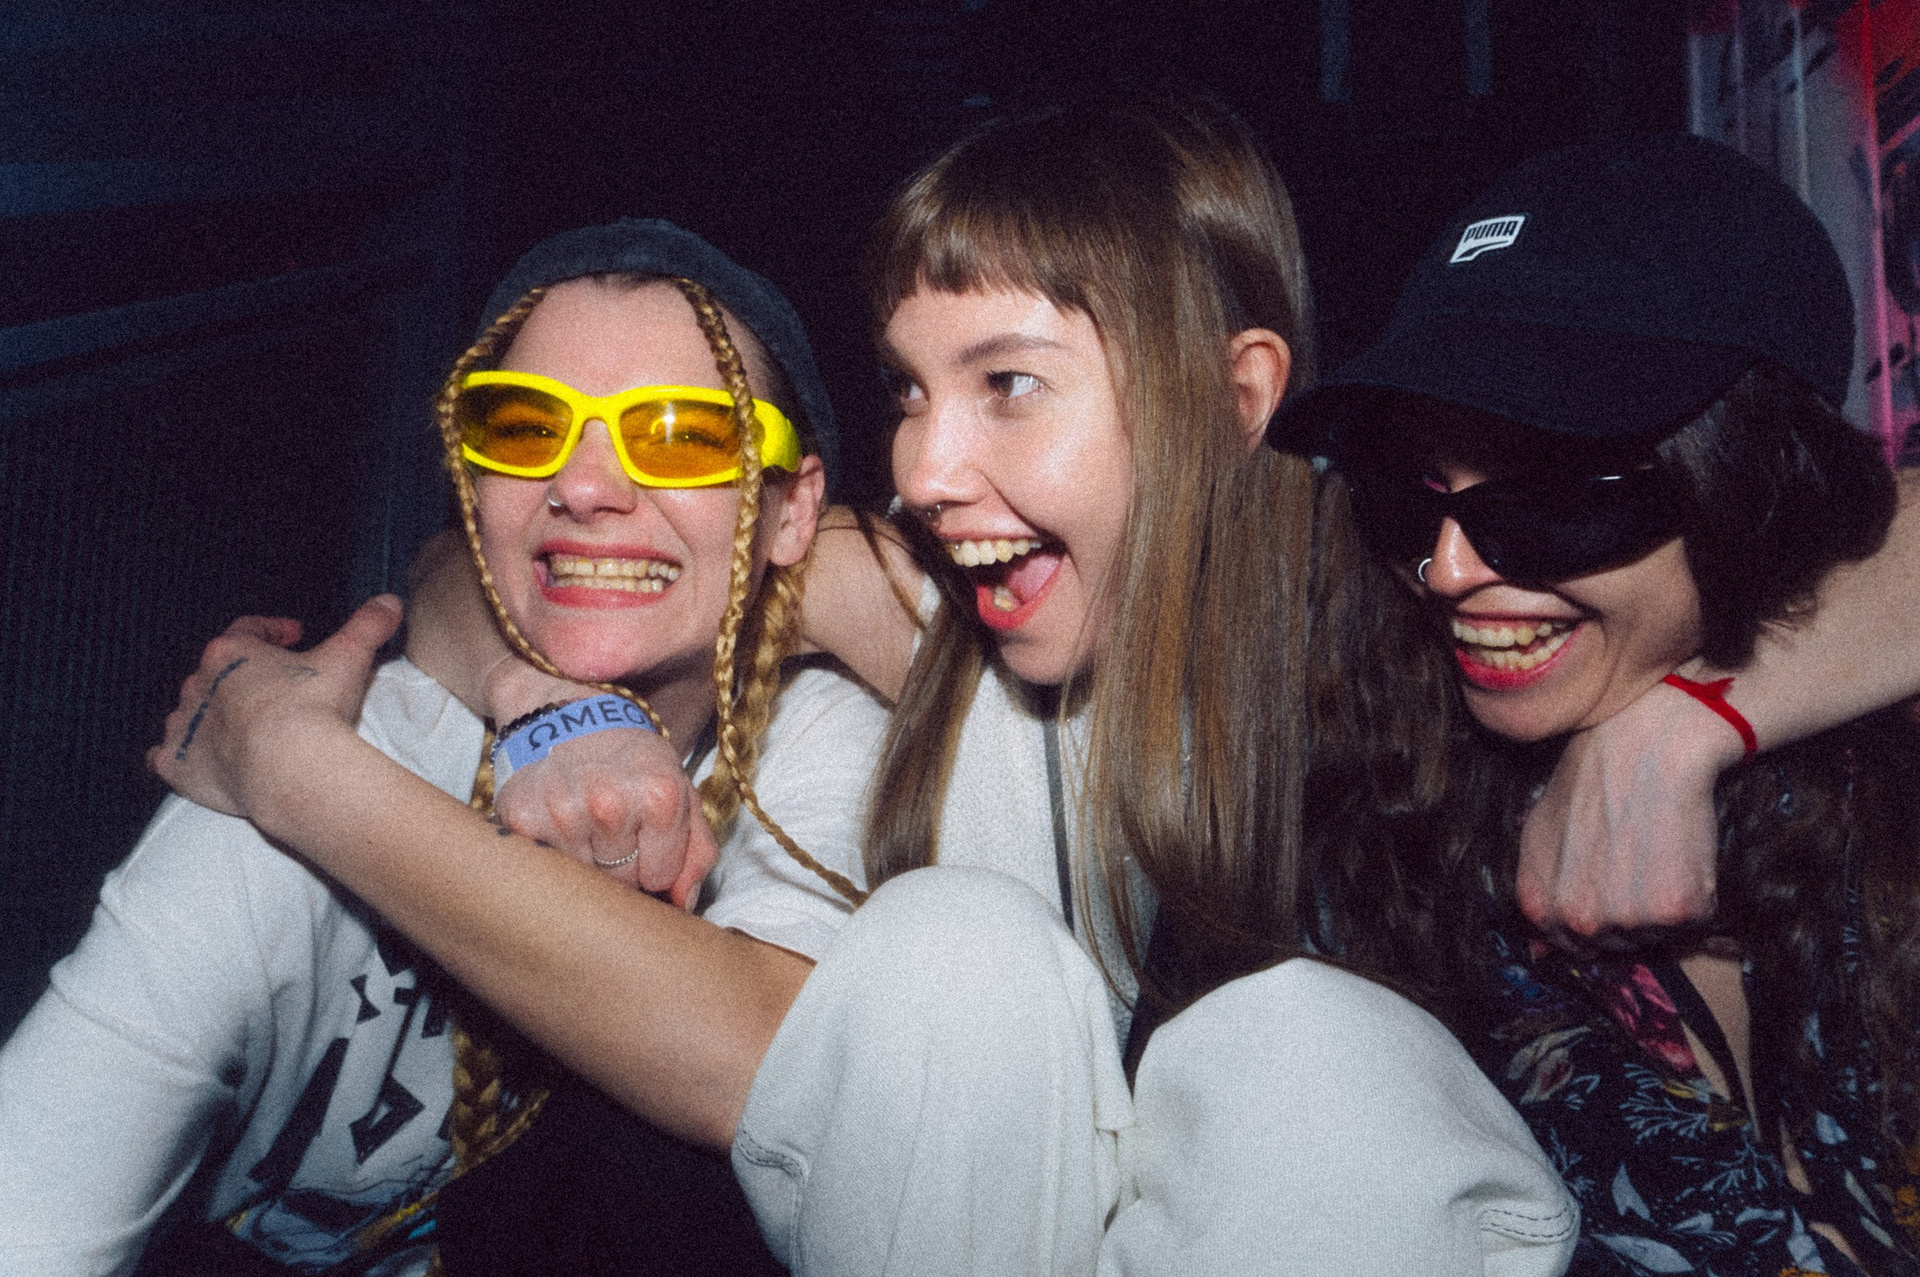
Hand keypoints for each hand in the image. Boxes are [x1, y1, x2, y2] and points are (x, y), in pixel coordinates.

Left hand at [149, 596, 402, 818]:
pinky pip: (168, 755)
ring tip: (246, 728)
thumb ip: (368, 625)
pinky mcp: (178, 764)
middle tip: (278, 690)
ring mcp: (185, 725)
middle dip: (245, 678)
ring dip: (213, 715)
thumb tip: (388, 603)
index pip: (248, 630)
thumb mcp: (350, 656)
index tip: (293, 637)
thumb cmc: (312, 710)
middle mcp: (199, 684)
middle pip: (218, 672)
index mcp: (232, 652)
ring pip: (191, 711)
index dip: (273, 631)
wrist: (290, 768)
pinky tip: (198, 758)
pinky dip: (181, 755)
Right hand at [494, 727, 719, 907]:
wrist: (567, 715)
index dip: (654, 863)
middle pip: (622, 884)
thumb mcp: (681, 792)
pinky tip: (557, 823)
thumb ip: (697, 852)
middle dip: (621, 865)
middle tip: (613, 826)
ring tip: (585, 822)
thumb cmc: (631, 759)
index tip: (644, 834)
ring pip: (584, 881)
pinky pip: (547, 868)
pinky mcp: (522, 820)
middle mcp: (610, 804)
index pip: (661, 879)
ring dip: (586, 860)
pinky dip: (552, 854)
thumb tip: (682, 904)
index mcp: (660, 797)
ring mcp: (563, 813)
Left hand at [1518, 677, 1738, 949]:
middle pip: (1616, 944)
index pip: (1570, 944)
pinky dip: (1696, 895)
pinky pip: (1695, 922)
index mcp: (1540, 907)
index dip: (1595, 916)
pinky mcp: (1679, 912)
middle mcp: (1580, 923)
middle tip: (1635, 860)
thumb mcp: (1538, 833)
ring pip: (1656, 935)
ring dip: (1661, 905)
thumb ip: (1538, 888)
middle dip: (1627, 912)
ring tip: (1655, 851)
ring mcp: (1630, 921)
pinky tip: (1680, 852)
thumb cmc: (1589, 781)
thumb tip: (1542, 948)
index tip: (1608, 889)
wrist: (1644, 745)